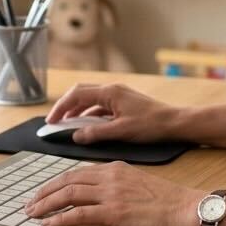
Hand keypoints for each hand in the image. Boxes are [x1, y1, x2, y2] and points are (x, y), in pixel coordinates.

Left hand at [24, 161, 201, 225]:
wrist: (185, 207)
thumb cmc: (167, 199)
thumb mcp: (137, 182)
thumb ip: (116, 183)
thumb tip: (98, 194)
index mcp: (115, 167)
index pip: (77, 171)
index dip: (56, 182)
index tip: (43, 191)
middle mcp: (110, 176)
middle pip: (67, 180)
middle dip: (45, 192)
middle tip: (29, 203)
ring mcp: (111, 193)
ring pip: (69, 194)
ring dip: (46, 204)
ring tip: (33, 214)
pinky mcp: (115, 211)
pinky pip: (80, 214)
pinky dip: (60, 219)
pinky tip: (49, 225)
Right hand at [44, 83, 178, 144]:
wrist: (174, 122)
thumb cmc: (151, 125)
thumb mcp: (121, 132)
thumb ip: (96, 133)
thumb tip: (76, 135)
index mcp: (110, 92)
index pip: (77, 95)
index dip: (61, 107)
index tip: (51, 121)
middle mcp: (112, 89)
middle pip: (81, 93)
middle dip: (66, 106)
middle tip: (55, 122)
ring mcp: (118, 95)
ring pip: (90, 99)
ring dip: (77, 110)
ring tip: (67, 125)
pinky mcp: (123, 102)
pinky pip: (100, 105)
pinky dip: (89, 114)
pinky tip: (87, 126)